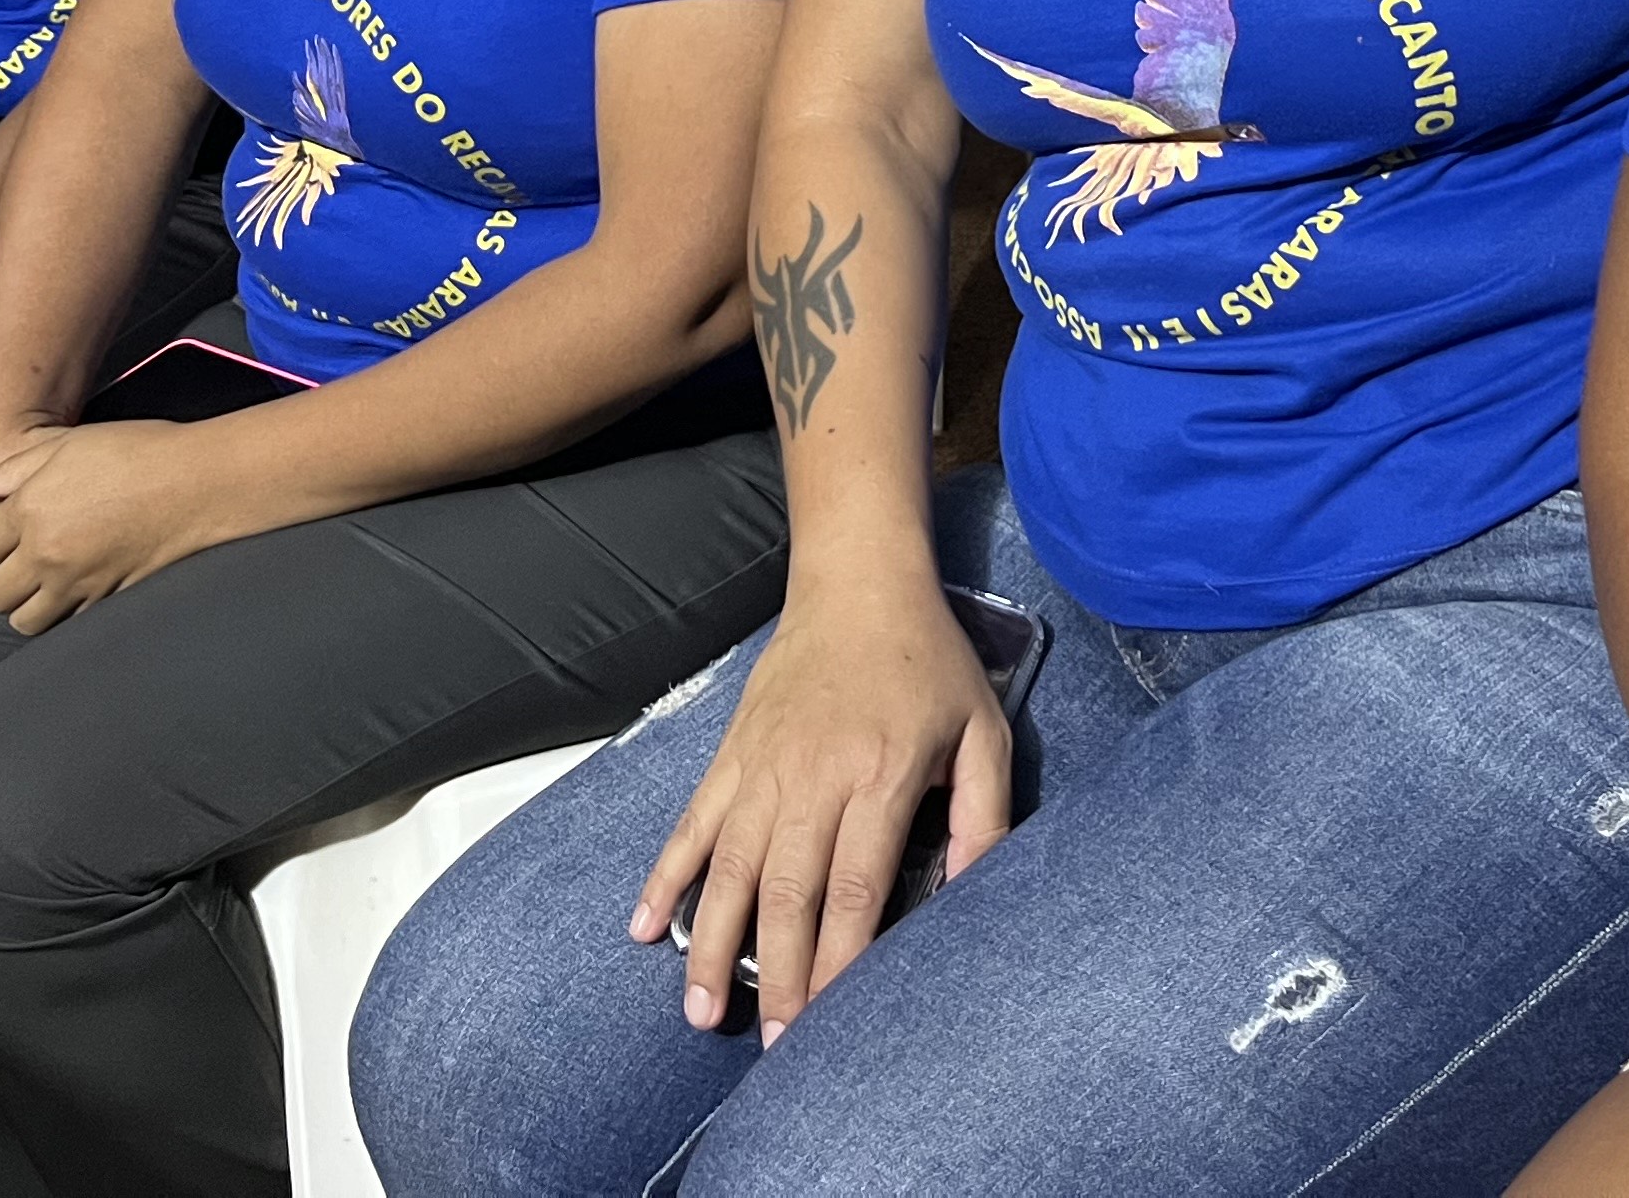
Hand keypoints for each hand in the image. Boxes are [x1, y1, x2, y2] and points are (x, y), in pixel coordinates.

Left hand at [0, 417, 239, 633]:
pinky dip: (67, 612)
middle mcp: (45, 553)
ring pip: (24, 620)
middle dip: (0, 579)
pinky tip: (79, 590)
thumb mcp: (67, 444)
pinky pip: (68, 623)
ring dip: (28, 604)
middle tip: (19, 563)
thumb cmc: (139, 453)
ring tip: (44, 584)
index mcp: (29, 510)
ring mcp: (76, 582)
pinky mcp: (106, 599)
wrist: (199, 480)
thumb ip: (12, 468)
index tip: (3, 534)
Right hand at [634, 576, 1011, 1042]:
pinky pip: (690, 825)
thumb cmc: (929, 661)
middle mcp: (811, 777)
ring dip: (711, 944)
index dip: (839, 960)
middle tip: (773, 1045)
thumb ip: (983, 814)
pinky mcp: (730, 755)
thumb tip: (977, 889)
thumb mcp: (982, 730)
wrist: (859, 583)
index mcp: (878, 776)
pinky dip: (664, 878)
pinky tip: (644, 929)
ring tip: (702, 1012)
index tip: (830, 1021)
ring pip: (728, 870)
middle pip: (786, 894)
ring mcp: (762, 767)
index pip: (853, 887)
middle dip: (778, 975)